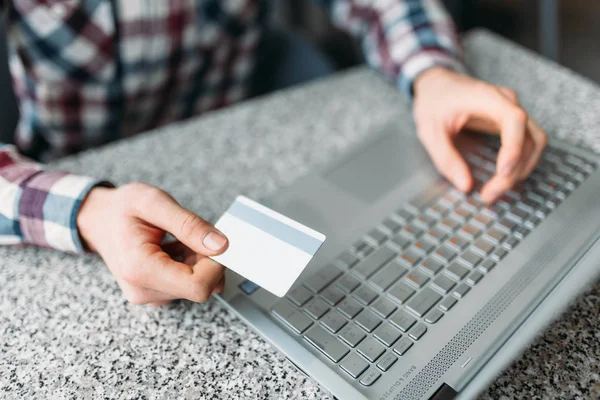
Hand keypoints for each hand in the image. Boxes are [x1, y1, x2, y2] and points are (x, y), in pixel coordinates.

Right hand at [77, 183, 228, 305]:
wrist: (98, 219)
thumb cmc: (121, 208)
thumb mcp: (155, 203)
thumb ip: (189, 225)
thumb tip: (221, 246)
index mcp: (141, 269)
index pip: (198, 286)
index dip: (215, 265)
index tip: (215, 241)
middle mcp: (143, 290)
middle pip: (199, 288)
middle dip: (207, 261)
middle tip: (193, 234)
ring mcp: (148, 295)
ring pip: (196, 287)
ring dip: (199, 261)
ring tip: (180, 238)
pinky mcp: (154, 294)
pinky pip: (186, 286)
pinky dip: (190, 265)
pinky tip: (177, 248)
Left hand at [413, 67, 547, 202]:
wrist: (436, 83)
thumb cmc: (433, 101)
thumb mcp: (429, 131)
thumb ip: (446, 158)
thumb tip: (465, 186)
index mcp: (486, 98)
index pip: (514, 119)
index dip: (514, 147)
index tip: (503, 172)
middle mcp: (506, 102)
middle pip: (529, 138)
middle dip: (514, 171)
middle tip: (489, 195)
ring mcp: (512, 111)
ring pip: (534, 143)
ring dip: (521, 170)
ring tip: (495, 191)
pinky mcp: (511, 121)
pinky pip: (527, 143)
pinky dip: (520, 163)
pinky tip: (502, 178)